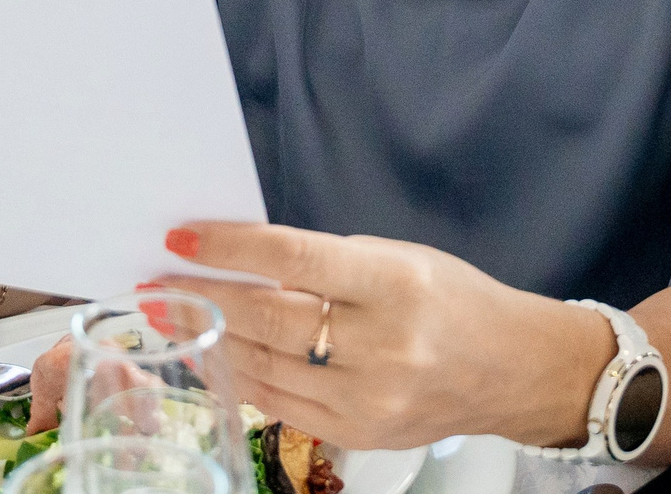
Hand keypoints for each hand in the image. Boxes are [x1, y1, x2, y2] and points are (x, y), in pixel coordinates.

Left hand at [162, 223, 613, 451]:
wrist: (511, 369)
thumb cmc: (453, 300)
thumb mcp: (398, 258)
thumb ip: (328, 262)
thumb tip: (247, 261)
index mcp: (393, 283)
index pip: (292, 258)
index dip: (229, 248)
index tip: (182, 238)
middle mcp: (381, 344)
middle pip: (269, 318)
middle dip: (204, 297)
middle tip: (159, 283)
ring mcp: (367, 397)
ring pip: (264, 366)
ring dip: (213, 339)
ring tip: (177, 317)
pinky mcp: (357, 433)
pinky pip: (279, 404)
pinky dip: (242, 377)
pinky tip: (219, 356)